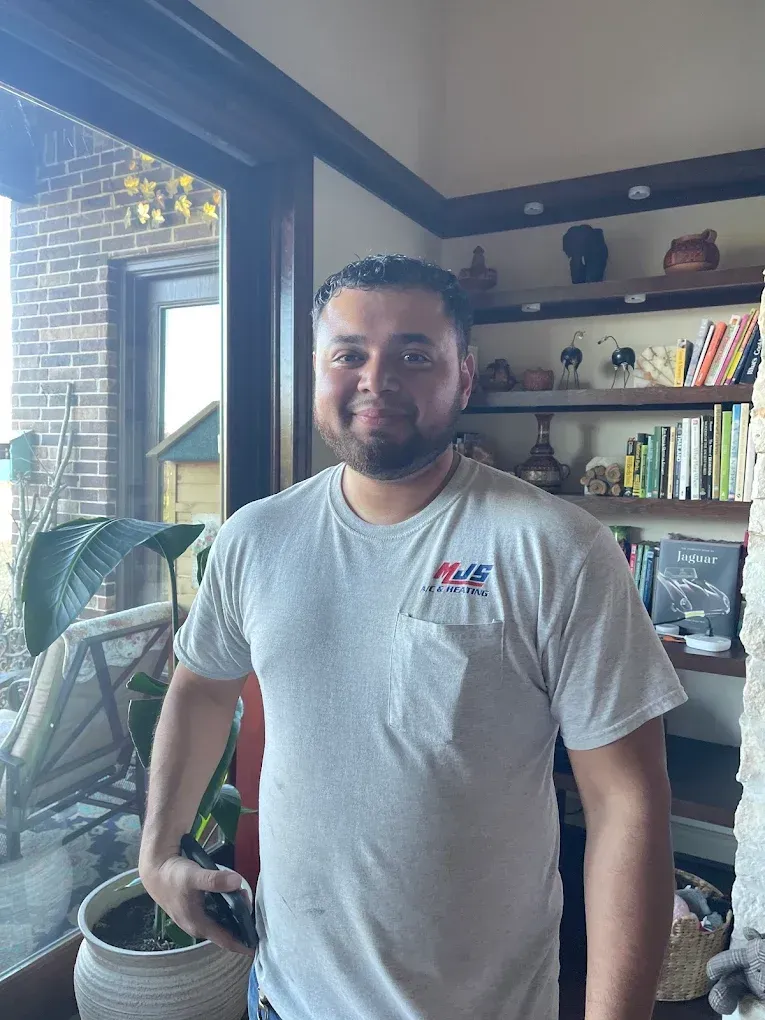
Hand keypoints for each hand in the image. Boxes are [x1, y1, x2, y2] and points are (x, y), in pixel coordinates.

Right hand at [140, 854, 254, 955]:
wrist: (156, 869)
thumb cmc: (173, 876)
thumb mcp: (194, 876)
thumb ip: (215, 880)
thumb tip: (237, 882)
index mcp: (198, 925)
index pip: (226, 941)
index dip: (244, 944)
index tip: (261, 946)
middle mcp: (198, 925)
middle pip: (227, 931)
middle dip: (243, 924)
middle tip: (259, 912)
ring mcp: (197, 917)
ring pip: (223, 921)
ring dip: (236, 914)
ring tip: (249, 902)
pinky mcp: (197, 908)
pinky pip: (218, 913)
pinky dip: (229, 908)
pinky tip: (237, 896)